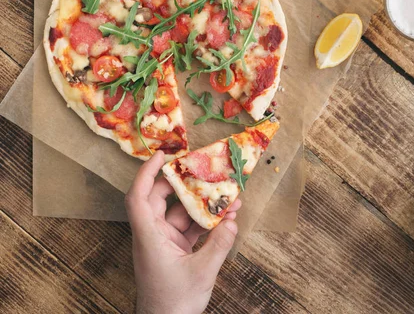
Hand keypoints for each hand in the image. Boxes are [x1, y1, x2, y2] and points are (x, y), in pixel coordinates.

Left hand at [125, 151, 240, 313]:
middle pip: (162, 199)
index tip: (161, 155)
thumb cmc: (173, 302)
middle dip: (183, 183)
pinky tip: (226, 218)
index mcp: (149, 237)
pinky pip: (190, 228)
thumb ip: (218, 244)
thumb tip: (232, 222)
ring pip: (181, 213)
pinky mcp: (175, 250)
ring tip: (228, 197)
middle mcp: (153, 235)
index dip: (146, 173)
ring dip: (203, 205)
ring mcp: (164, 242)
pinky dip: (206, 222)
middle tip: (204, 170)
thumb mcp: (201, 272)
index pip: (139, 197)